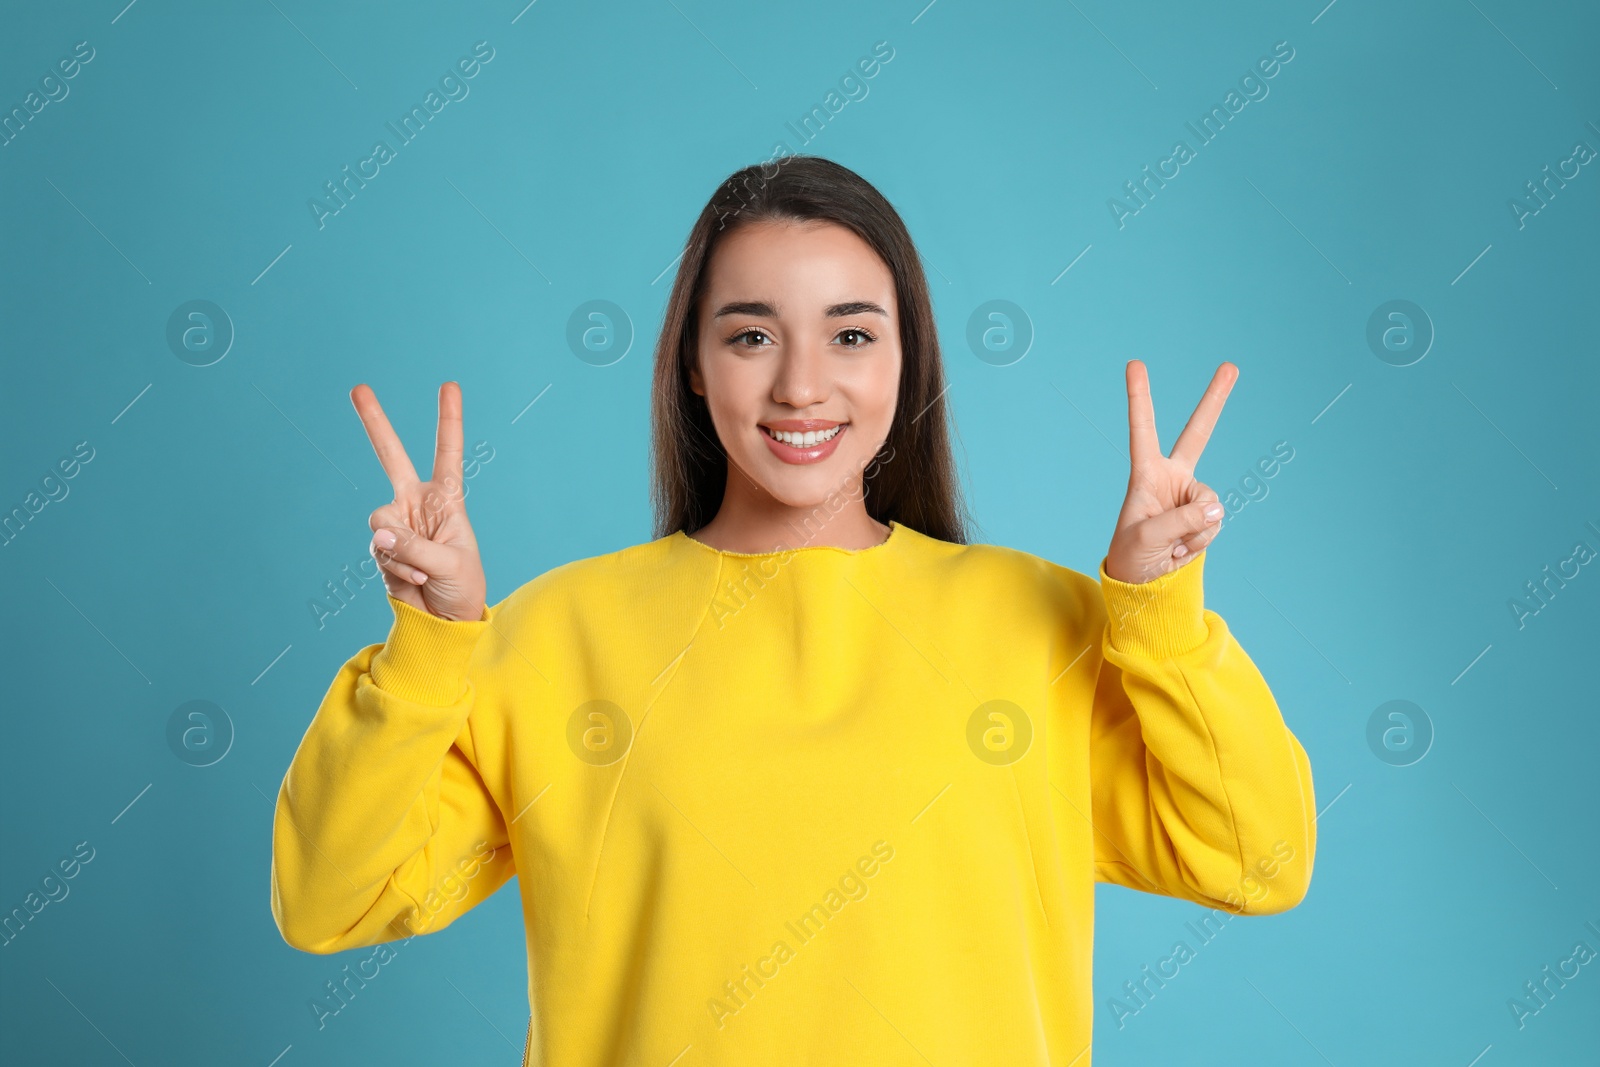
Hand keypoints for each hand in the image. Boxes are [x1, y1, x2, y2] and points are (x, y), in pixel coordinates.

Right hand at [351, 381, 486, 620]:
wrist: (443, 621)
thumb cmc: (461, 587)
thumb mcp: (450, 565)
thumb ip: (414, 547)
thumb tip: (378, 534)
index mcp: (447, 499)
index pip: (448, 453)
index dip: (449, 420)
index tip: (450, 386)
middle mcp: (417, 503)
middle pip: (391, 456)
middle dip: (374, 422)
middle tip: (357, 387)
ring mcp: (396, 524)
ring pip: (381, 522)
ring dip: (402, 552)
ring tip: (424, 572)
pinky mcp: (381, 547)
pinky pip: (380, 551)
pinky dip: (398, 569)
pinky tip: (415, 581)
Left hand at [1103, 360, 1236, 584]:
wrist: (1144, 582)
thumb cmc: (1132, 555)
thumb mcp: (1147, 538)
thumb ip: (1181, 521)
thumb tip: (1217, 510)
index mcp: (1146, 473)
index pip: (1143, 429)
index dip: (1139, 397)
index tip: (1135, 363)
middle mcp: (1171, 477)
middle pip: (1198, 433)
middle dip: (1215, 399)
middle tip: (1230, 366)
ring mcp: (1191, 496)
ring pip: (1211, 505)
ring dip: (1194, 531)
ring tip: (1170, 545)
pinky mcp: (1205, 516)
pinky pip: (1214, 526)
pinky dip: (1200, 542)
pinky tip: (1181, 549)